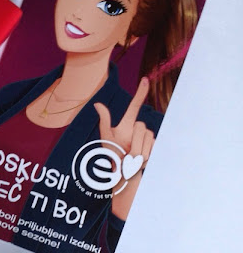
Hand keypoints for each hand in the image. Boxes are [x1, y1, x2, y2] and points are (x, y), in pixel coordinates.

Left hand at [93, 77, 155, 219]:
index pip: (134, 106)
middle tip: (126, 153)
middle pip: (142, 126)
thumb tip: (97, 104)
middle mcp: (138, 129)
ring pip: (148, 137)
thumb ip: (105, 121)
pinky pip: (153, 146)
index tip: (145, 79)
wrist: (122, 174)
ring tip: (131, 158)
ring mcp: (148, 137)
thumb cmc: (112, 156)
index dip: (140, 93)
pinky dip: (144, 155)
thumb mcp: (106, 138)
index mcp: (127, 125)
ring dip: (139, 150)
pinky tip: (140, 161)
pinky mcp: (155, 146)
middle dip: (135, 141)